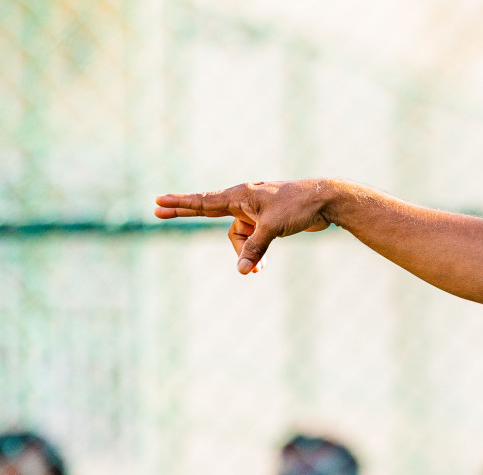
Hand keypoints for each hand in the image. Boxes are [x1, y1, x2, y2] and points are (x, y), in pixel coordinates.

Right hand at [154, 179, 336, 273]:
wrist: (325, 201)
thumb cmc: (297, 208)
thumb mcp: (272, 229)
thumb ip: (254, 249)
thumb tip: (242, 270)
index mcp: (240, 195)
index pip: (203, 201)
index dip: (180, 204)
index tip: (158, 201)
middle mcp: (243, 200)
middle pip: (209, 212)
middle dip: (186, 214)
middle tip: (157, 211)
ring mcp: (254, 210)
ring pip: (238, 236)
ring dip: (245, 254)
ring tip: (258, 271)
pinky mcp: (266, 220)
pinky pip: (252, 240)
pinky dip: (254, 253)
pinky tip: (260, 268)